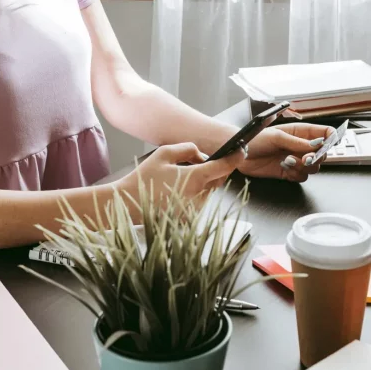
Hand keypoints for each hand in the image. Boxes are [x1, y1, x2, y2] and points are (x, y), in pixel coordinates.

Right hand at [118, 142, 245, 212]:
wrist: (128, 205)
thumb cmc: (145, 177)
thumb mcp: (165, 153)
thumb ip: (188, 149)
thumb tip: (203, 155)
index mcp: (195, 179)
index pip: (224, 167)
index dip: (235, 157)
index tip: (242, 150)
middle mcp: (199, 197)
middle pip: (218, 179)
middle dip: (214, 170)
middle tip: (199, 163)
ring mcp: (195, 211)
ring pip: (208, 191)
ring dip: (202, 183)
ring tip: (180, 178)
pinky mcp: (189, 220)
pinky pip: (198, 202)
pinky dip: (194, 194)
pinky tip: (176, 191)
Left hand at [237, 123, 335, 181]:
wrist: (239, 154)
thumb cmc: (255, 139)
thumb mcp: (276, 137)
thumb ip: (297, 142)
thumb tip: (316, 145)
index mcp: (299, 132)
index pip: (323, 133)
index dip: (331, 137)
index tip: (332, 143)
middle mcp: (300, 146)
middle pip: (322, 153)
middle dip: (317, 157)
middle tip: (306, 158)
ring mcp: (295, 159)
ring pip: (313, 167)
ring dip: (304, 167)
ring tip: (288, 161)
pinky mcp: (288, 172)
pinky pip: (301, 176)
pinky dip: (296, 174)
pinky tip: (284, 168)